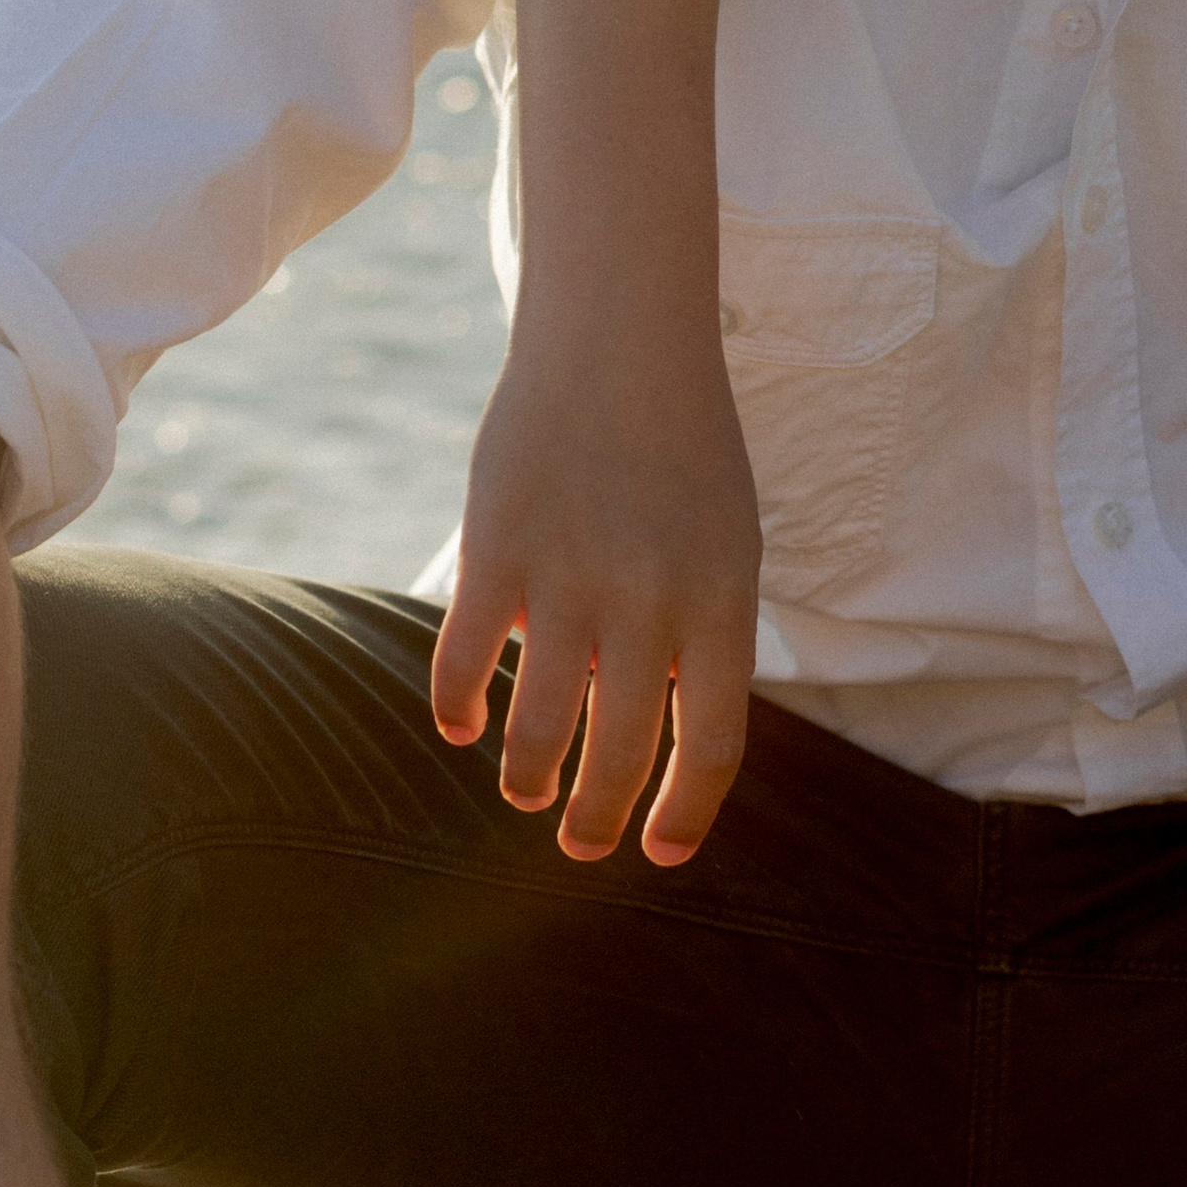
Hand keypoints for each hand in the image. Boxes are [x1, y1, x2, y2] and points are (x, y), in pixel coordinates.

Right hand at [430, 314, 761, 866]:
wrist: (622, 336)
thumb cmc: (682, 444)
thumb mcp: (727, 539)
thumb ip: (703, 633)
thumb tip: (662, 732)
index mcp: (723, 599)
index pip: (713, 744)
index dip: (683, 813)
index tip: (656, 851)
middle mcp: (652, 599)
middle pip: (621, 752)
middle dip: (595, 817)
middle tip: (577, 838)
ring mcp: (571, 575)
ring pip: (540, 725)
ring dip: (527, 774)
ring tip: (523, 788)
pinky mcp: (499, 546)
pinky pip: (469, 660)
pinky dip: (460, 708)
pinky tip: (461, 725)